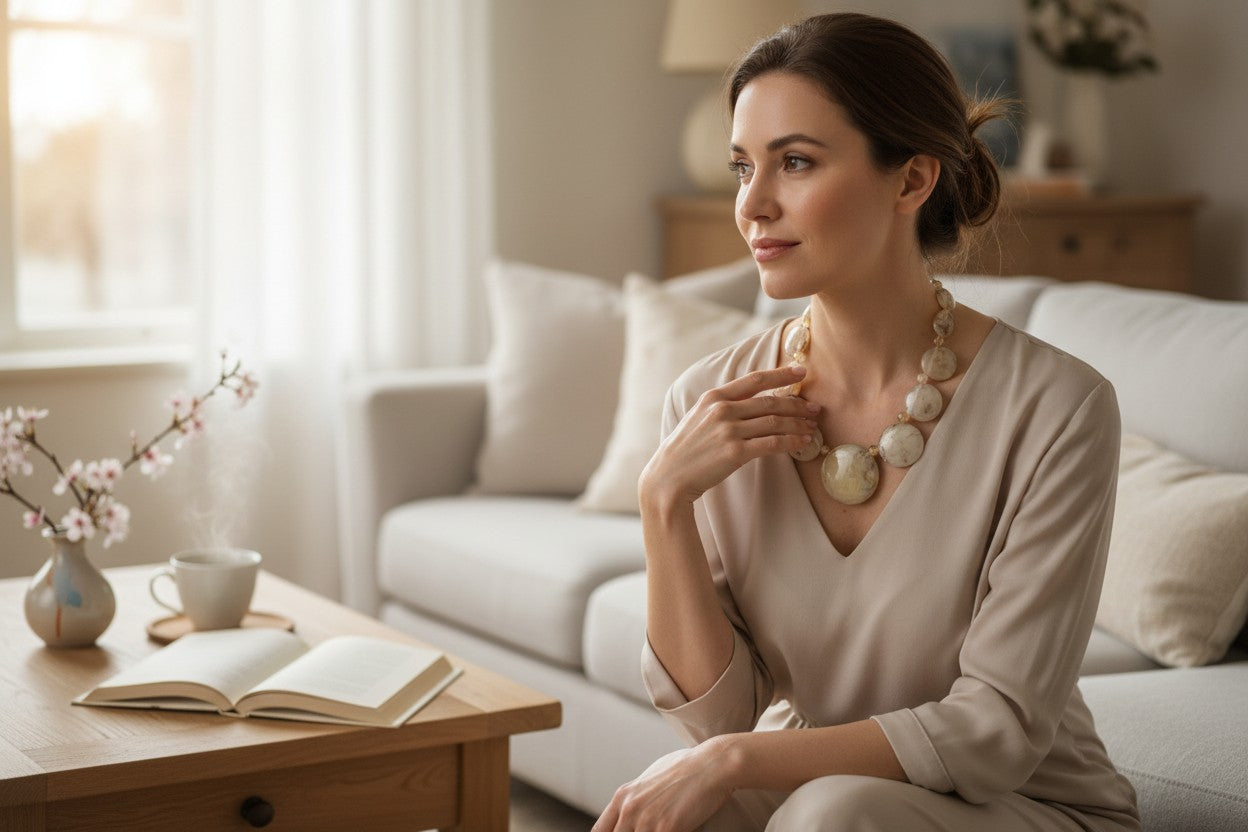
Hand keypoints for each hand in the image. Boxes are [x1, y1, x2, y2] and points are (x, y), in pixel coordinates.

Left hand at [593, 740, 739, 831]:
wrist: (712, 765)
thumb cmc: (687, 768)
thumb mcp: (650, 779)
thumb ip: (635, 797)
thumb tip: (629, 812)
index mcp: (623, 796)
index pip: (601, 831)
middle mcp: (629, 809)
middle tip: (652, 830)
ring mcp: (646, 821)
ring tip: (666, 829)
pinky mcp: (666, 829)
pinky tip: (680, 830)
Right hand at [640, 365, 819, 506]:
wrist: (668, 477)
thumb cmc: (686, 450)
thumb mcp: (698, 418)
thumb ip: (721, 406)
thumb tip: (751, 402)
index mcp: (713, 397)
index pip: (754, 379)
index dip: (781, 373)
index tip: (801, 371)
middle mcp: (722, 409)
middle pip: (770, 401)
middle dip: (797, 404)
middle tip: (815, 408)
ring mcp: (728, 430)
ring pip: (775, 422)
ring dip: (798, 424)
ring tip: (812, 427)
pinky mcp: (735, 452)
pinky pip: (772, 443)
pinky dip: (791, 442)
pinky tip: (802, 443)